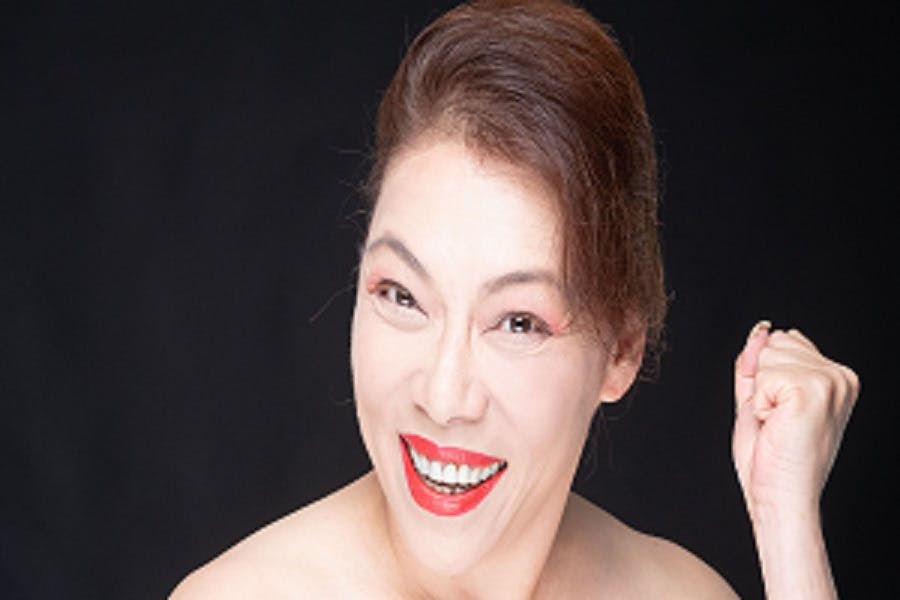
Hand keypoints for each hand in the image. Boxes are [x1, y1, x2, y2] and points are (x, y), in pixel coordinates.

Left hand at [732, 321, 858, 518]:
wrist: (781, 497)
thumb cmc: (771, 460)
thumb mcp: (756, 399)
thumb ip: (756, 363)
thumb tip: (760, 330)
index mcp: (833, 377)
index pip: (782, 339)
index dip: (765, 376)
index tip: (778, 412)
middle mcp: (840, 375)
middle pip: (773, 342)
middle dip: (761, 382)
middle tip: (775, 420)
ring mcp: (831, 381)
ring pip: (766, 356)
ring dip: (759, 394)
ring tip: (776, 423)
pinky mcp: (814, 389)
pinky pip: (763, 375)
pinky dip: (759, 403)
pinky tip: (776, 425)